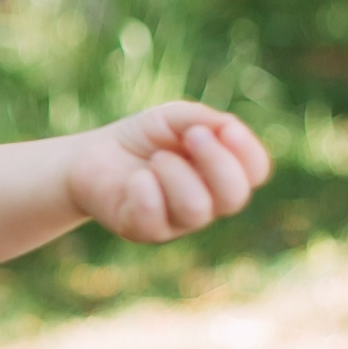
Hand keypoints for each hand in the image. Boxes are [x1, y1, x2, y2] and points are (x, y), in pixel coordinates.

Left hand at [66, 103, 270, 243]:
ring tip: (156, 159)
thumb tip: (229, 128)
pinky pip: (155, 219)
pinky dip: (146, 191)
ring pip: (196, 209)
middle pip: (234, 196)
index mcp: (220, 173)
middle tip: (192, 135)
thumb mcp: (172, 118)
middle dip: (217, 162)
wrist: (92, 156)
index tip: (226, 129)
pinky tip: (135, 179)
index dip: (248, 152)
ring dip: (177, 174)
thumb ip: (202, 119)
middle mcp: (206, 202)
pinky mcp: (143, 230)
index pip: (255, 172)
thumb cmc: (142, 139)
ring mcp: (176, 221)